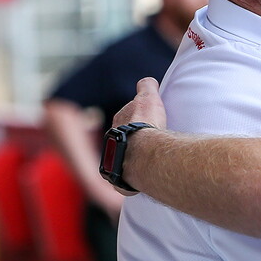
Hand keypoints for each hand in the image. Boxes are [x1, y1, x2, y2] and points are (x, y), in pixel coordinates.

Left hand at [108, 77, 165, 195]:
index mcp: (118, 121)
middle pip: (123, 137)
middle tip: (148, 139)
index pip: (126, 115)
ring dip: (132, 158)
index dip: (136, 116)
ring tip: (147, 159)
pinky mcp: (119, 178)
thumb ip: (147, 87)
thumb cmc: (145, 125)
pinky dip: (133, 176)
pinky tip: (143, 175)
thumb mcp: (148, 99)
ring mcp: (114, 160)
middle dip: (132, 138)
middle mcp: (112, 140)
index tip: (146, 119)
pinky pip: (126, 177)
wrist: (141, 154)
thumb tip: (148, 82)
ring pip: (123, 157)